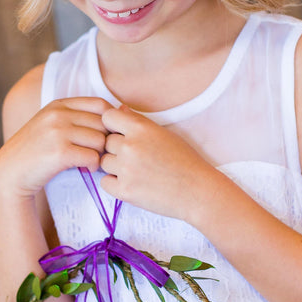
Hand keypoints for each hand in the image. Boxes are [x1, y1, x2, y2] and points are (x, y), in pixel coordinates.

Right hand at [0, 97, 109, 198]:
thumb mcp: (52, 125)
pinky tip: (85, 169)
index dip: (111, 120)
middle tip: (100, 153)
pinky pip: (93, 157)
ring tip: (91, 161)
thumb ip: (78, 117)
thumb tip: (123, 109)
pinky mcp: (59, 152)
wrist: (10, 172)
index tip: (107, 136)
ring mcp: (57, 132)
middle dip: (106, 140)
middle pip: (103, 123)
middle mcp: (58, 114)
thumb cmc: (37, 151)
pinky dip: (93, 165)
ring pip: (100, 140)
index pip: (100, 104)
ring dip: (100, 154)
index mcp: (58, 105)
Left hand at [99, 105, 216, 220]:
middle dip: (117, 150)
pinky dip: (115, 184)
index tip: (122, 135)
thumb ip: (139, 121)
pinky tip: (134, 184)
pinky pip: (104, 183)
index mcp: (141, 129)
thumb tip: (119, 109)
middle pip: (106, 142)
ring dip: (115, 167)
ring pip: (104, 163)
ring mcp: (126, 169)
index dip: (113, 126)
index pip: (107, 117)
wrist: (197, 191)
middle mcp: (130, 146)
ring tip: (138, 172)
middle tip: (138, 159)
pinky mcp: (124, 191)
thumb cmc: (185, 161)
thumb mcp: (164, 134)